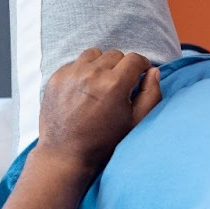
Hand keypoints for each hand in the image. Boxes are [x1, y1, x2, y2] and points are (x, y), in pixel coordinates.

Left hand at [36, 49, 161, 174]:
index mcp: (114, 84)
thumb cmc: (104, 142)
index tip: (139, 74)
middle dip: (121, 67)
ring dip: (101, 65)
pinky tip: (83, 89)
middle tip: (118, 85)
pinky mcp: (56, 78)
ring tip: (100, 84)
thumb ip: (151, 94)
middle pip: (115, 55)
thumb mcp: (135, 122)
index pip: (134, 59)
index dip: (141, 65)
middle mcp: (91, 74)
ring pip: (94, 54)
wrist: (66, 154)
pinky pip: (75, 63)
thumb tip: (153, 70)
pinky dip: (82, 71)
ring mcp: (71, 74)